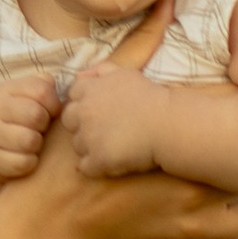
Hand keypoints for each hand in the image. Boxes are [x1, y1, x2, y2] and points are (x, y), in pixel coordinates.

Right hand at [0, 74, 61, 185]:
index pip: (42, 90)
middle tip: (39, 130)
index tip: (50, 113)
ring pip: (29, 140)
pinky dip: (30, 163)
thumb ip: (44, 88)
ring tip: (32, 144)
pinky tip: (25, 158)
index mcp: (6, 90)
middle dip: (44, 125)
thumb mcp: (26, 98)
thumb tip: (66, 90)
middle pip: (36, 115)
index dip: (53, 104)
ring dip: (37, 145)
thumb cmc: (18, 121)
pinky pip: (23, 162)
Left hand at [58, 63, 169, 179]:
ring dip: (90, 146)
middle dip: (82, 125)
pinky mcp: (98, 159)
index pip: (72, 96)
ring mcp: (88, 137)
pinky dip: (96, 167)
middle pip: (69, 121)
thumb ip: (100, 70)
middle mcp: (83, 112)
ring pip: (77, 145)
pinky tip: (112, 163)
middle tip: (105, 129)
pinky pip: (85, 167)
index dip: (85, 104)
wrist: (168, 123)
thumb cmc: (150, 97)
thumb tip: (80, 76)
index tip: (102, 110)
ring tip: (114, 146)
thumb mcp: (124, 73)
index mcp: (89, 90)